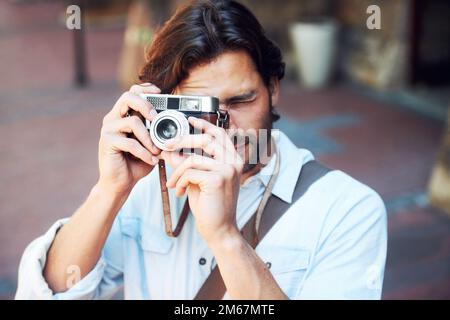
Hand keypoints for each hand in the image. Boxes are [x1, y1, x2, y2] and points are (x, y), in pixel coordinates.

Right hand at [97, 83, 160, 196]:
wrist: (120, 183)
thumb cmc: (136, 163)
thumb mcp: (152, 146)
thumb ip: (159, 134)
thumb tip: (179, 128)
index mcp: (123, 115)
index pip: (131, 92)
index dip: (145, 88)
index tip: (160, 92)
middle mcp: (113, 118)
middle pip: (127, 97)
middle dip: (145, 105)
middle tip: (156, 117)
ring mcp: (108, 129)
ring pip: (133, 122)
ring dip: (149, 138)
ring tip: (157, 151)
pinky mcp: (107, 142)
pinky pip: (130, 143)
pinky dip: (144, 152)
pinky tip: (151, 160)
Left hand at [163, 117, 243, 242]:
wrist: (220, 231)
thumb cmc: (211, 207)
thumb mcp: (198, 181)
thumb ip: (189, 164)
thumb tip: (171, 151)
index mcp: (233, 161)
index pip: (220, 135)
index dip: (204, 125)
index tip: (189, 121)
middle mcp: (234, 163)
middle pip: (206, 139)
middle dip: (183, 141)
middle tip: (167, 147)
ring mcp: (227, 170)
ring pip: (193, 158)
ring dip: (177, 171)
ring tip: (173, 183)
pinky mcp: (217, 179)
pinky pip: (190, 172)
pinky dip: (180, 182)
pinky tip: (180, 193)